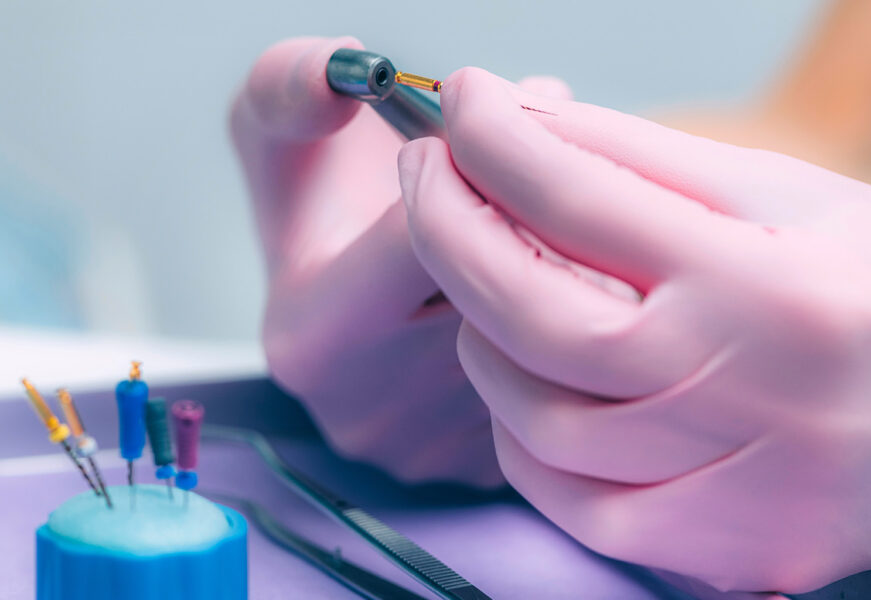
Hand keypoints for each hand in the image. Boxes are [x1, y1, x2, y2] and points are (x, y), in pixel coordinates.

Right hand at [231, 37, 566, 486]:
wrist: (336, 307)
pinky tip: (544, 276)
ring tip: (542, 206)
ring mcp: (436, 451)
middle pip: (500, 294)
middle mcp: (372, 412)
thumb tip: (348, 68)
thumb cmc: (313, 218)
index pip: (436, 240)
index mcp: (316, 339)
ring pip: (544, 336)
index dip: (484, 160)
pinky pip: (561, 378)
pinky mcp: (485, 468)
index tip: (499, 120)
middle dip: (538, 204)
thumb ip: (290, 84)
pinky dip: (566, 318)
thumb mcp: (275, 134)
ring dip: (568, 255)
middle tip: (545, 148)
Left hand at [399, 67, 870, 590]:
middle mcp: (744, 394)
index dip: (497, 140)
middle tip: (424, 174)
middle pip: (533, 314)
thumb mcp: (782, 198)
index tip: (461, 99)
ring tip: (476, 274)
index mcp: (770, 286)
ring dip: (478, 334)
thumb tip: (522, 122)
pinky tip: (520, 375)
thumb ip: (644, 161)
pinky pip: (563, 494)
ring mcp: (726, 488)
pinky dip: (516, 428)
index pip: (583, 199)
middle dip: (448, 231)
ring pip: (532, 415)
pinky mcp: (710, 548)